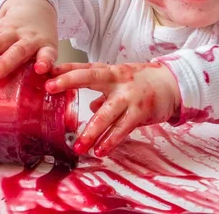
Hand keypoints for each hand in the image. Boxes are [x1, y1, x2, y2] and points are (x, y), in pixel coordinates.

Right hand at [0, 0, 57, 81]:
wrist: (35, 11)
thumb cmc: (40, 40)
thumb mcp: (48, 52)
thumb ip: (42, 71)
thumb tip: (41, 101)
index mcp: (44, 46)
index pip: (46, 54)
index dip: (44, 61)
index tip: (40, 69)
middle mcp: (27, 38)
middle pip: (16, 50)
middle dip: (3, 64)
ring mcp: (11, 32)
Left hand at [46, 62, 180, 156]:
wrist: (173, 84)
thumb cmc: (144, 82)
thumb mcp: (122, 82)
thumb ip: (104, 93)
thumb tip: (90, 106)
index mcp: (111, 72)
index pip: (84, 67)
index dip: (66, 69)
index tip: (46, 70)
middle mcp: (118, 80)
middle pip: (90, 77)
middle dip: (69, 81)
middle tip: (50, 87)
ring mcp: (129, 96)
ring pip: (107, 113)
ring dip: (91, 130)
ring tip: (78, 146)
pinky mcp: (140, 112)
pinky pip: (123, 128)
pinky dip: (111, 140)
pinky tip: (100, 150)